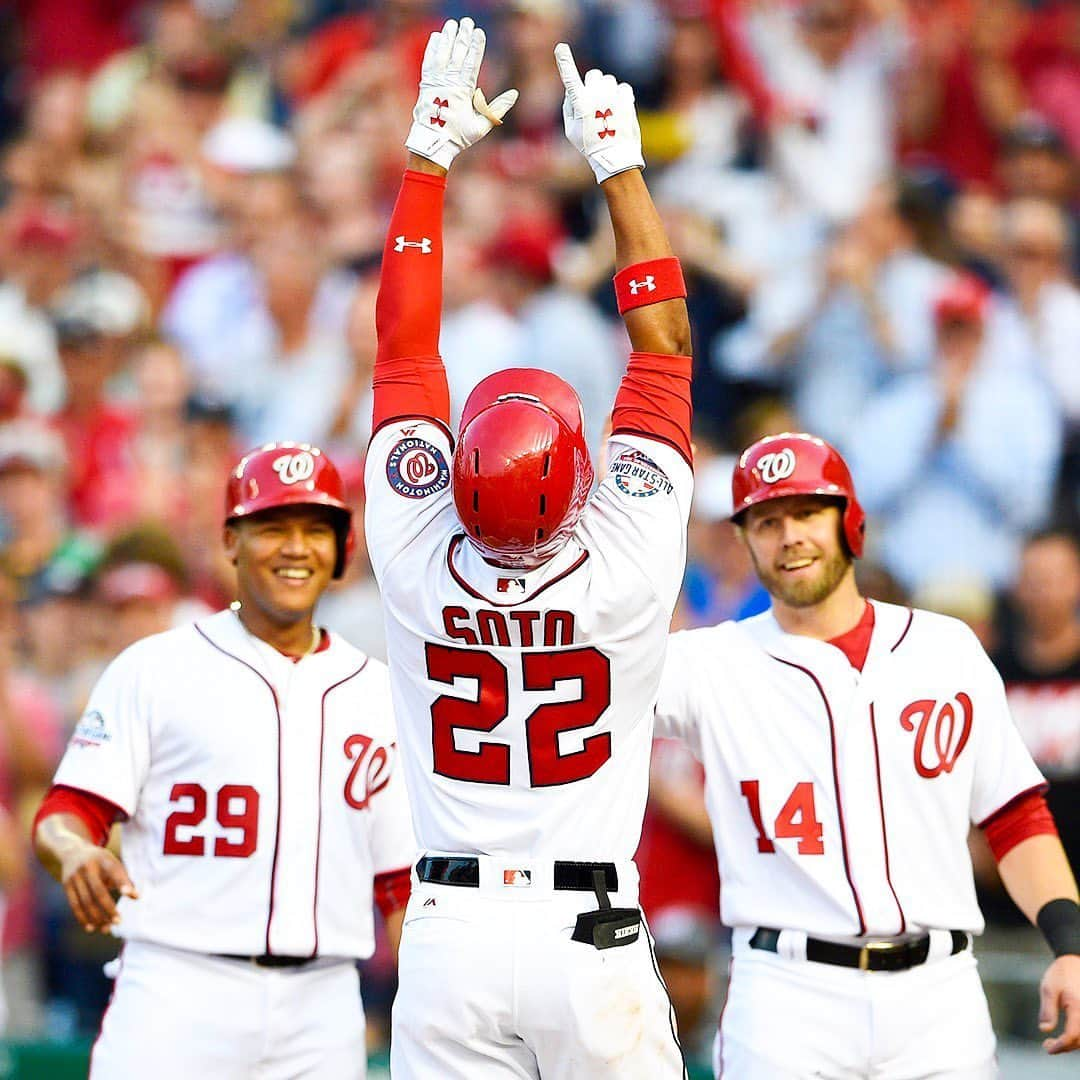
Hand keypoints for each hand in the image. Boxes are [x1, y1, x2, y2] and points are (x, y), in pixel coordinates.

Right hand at [60, 840, 137, 933]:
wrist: (72, 851)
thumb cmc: (100, 860)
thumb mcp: (112, 862)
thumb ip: (123, 877)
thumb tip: (136, 896)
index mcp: (103, 858)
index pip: (115, 871)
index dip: (123, 883)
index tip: (133, 895)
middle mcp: (87, 867)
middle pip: (98, 891)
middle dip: (108, 908)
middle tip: (118, 921)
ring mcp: (74, 877)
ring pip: (85, 901)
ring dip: (96, 917)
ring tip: (106, 929)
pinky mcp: (66, 886)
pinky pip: (74, 905)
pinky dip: (82, 918)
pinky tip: (91, 927)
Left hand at [405, 17, 516, 170]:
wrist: (433, 143)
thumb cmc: (459, 136)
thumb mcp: (482, 125)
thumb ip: (498, 108)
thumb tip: (514, 94)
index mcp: (463, 91)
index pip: (471, 63)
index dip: (476, 47)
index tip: (479, 32)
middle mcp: (448, 83)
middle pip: (457, 54)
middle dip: (463, 37)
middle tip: (467, 22)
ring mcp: (435, 82)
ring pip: (442, 54)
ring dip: (447, 37)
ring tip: (452, 24)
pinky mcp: (425, 84)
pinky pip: (429, 62)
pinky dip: (432, 48)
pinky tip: (436, 37)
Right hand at [554, 43, 643, 184]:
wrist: (615, 156)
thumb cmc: (590, 145)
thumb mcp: (571, 130)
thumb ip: (568, 107)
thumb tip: (571, 91)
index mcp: (579, 102)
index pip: (569, 77)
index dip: (564, 61)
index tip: (561, 48)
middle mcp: (595, 94)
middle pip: (593, 74)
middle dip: (593, 85)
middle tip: (595, 102)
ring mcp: (612, 94)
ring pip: (609, 80)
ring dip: (607, 90)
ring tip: (608, 109)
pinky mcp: (627, 98)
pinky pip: (623, 87)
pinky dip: (621, 96)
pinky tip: (619, 109)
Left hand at [1039, 954, 1079, 1053]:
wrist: (1075, 962)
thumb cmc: (1061, 974)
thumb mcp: (1048, 989)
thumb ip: (1048, 1010)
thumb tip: (1045, 1030)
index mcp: (1078, 1008)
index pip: (1072, 1036)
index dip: (1060, 1046)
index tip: (1047, 1048)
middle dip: (1064, 1047)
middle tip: (1047, 1046)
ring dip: (1071, 1044)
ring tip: (1053, 1042)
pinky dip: (1077, 1038)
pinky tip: (1065, 1036)